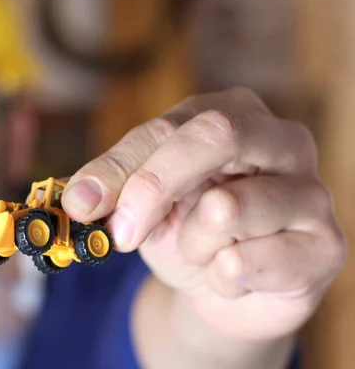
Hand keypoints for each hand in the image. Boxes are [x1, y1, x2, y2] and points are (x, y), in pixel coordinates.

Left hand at [61, 87, 345, 340]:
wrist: (227, 286)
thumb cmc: (186, 232)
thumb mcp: (144, 205)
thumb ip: (116, 191)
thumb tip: (76, 198)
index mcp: (231, 114)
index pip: (168, 127)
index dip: (121, 167)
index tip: (82, 203)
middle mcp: (281, 140)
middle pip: (216, 135)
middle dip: (155, 187)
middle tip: (124, 234)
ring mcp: (310, 190)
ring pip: (227, 207)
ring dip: (193, 245)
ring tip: (205, 251)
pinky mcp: (324, 245)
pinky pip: (246, 262)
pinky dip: (220, 279)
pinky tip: (233, 275)